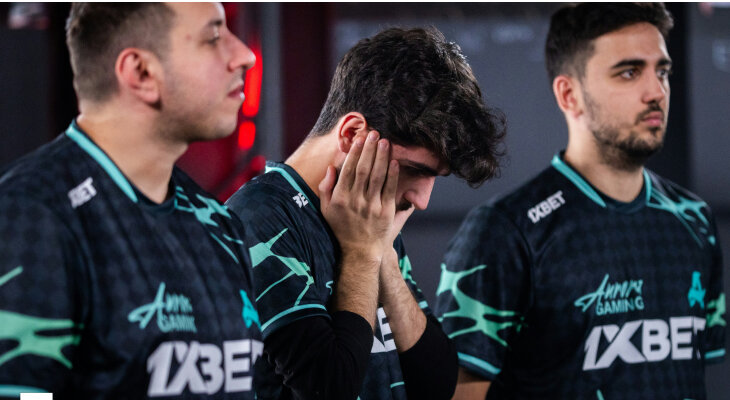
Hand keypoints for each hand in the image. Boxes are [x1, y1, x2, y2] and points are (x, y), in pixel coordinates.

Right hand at [319, 130, 398, 262]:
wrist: (360, 252)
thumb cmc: (341, 228)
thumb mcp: (326, 210)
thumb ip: (326, 188)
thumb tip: (332, 167)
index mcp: (340, 199)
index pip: (348, 171)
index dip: (354, 153)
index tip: (359, 140)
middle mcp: (355, 201)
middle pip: (364, 170)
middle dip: (370, 150)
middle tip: (374, 134)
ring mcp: (371, 207)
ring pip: (378, 177)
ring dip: (382, 157)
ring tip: (385, 142)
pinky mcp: (385, 212)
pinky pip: (390, 189)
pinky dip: (392, 175)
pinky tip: (394, 162)